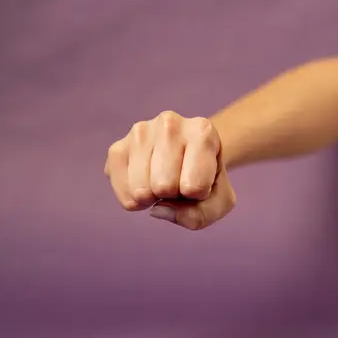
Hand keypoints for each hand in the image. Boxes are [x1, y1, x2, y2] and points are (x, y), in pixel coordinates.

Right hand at [105, 111, 235, 229]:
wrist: (188, 155)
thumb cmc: (206, 178)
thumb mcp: (219, 200)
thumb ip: (199, 214)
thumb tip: (157, 209)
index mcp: (202, 131)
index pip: (194, 186)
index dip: (199, 194)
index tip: (201, 179)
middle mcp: (169, 123)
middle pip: (164, 187)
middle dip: (173, 195)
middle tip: (178, 181)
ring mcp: (140, 132)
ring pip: (140, 191)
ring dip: (153, 198)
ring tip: (162, 181)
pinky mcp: (118, 148)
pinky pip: (123, 193)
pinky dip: (134, 201)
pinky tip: (145, 184)